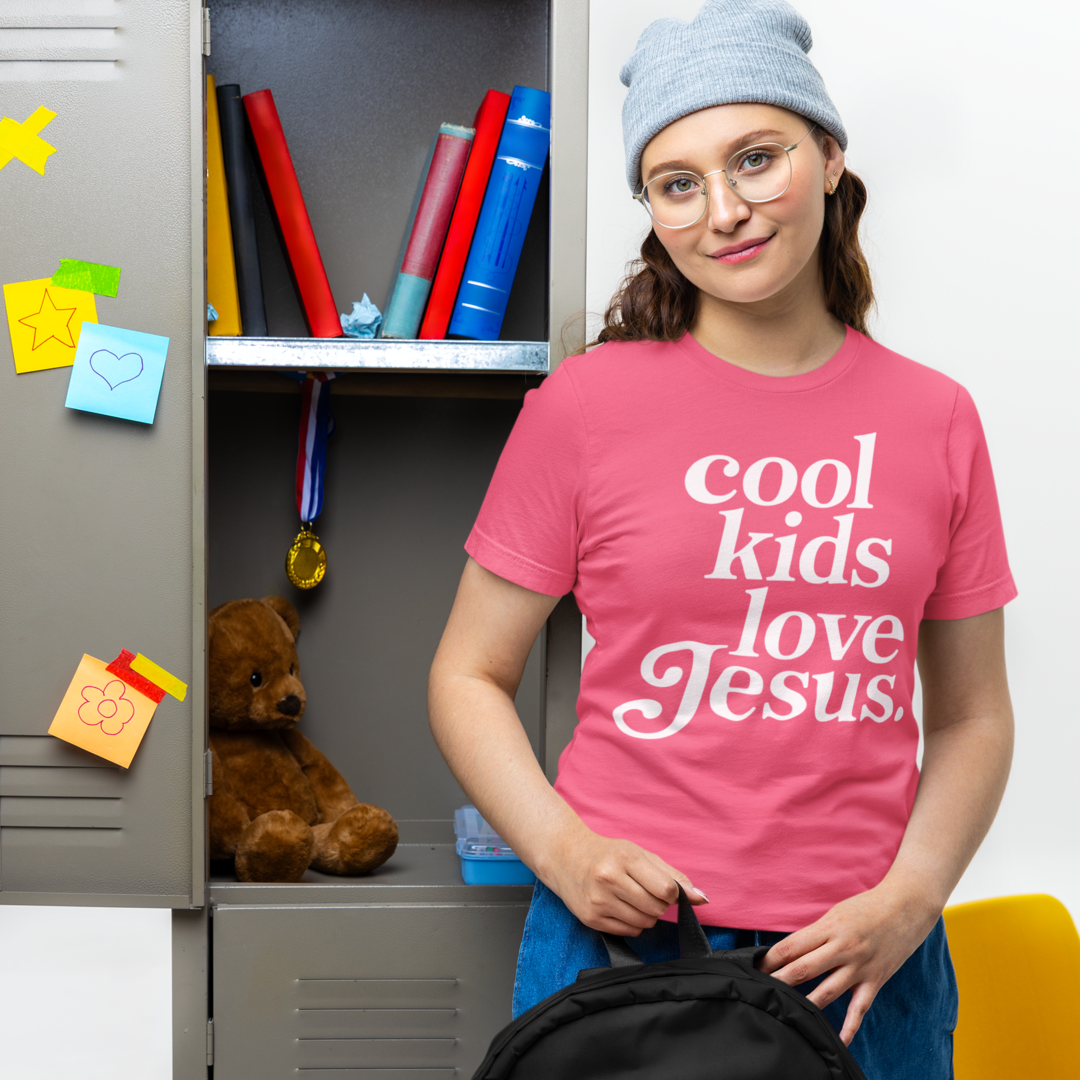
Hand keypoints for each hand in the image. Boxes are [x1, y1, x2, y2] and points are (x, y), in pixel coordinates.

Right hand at [538, 826, 707, 936]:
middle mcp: (609, 879)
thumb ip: (673, 876)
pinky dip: (632, 923)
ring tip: (632, 899)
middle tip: (645, 891)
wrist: (566, 857)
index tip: (667, 891)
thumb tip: (702, 899)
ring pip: (644, 923)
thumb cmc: (609, 854)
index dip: (673, 894)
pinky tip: (621, 907)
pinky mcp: (591, 919)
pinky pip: (629, 932)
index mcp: (625, 858)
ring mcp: (599, 901)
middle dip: (659, 904)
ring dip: (647, 915)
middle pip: (657, 908)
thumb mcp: (640, 855)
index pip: (666, 889)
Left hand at [758, 880, 940, 1043]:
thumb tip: (792, 953)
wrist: (906, 906)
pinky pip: (859, 1008)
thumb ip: (816, 934)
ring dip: (804, 1003)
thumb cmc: (867, 906)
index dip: (770, 960)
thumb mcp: (835, 913)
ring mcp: (859, 967)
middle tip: (759, 990)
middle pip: (802, 969)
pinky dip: (849, 1027)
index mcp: (828, 928)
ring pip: (826, 992)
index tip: (755, 968)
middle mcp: (842, 948)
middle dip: (778, 981)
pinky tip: (838, 1039)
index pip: (791, 947)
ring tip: (785, 1011)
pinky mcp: (875, 980)